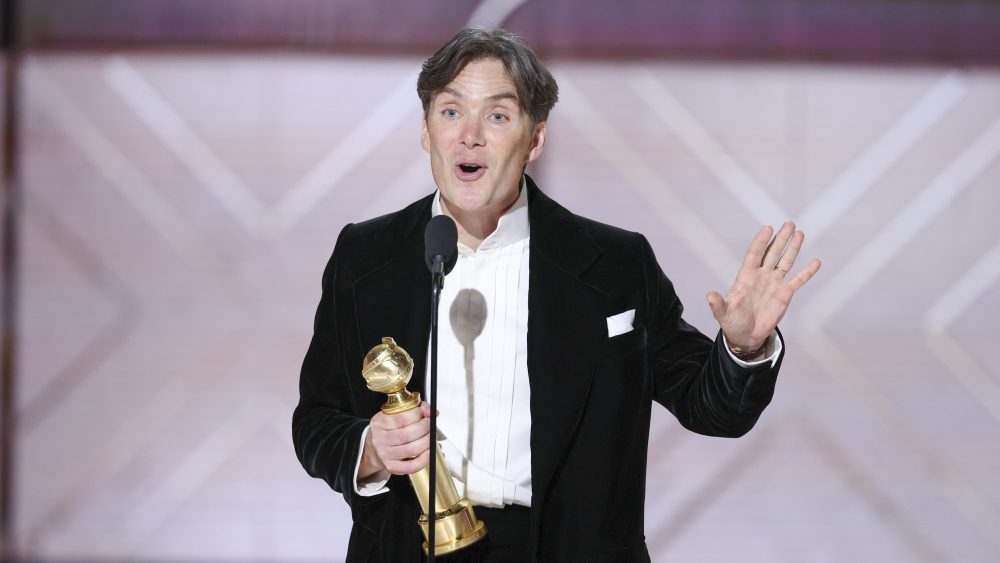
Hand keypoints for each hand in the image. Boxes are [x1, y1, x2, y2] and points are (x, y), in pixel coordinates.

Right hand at [359, 401, 432, 478]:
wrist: (374, 447)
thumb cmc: (389, 429)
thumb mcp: (396, 413)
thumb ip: (415, 408)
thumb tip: (431, 412)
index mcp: (379, 423)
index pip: (401, 418)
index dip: (417, 415)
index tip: (426, 414)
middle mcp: (379, 439)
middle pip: (406, 435)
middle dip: (424, 429)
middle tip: (430, 425)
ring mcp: (385, 454)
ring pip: (410, 450)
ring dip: (426, 442)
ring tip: (430, 437)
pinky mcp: (391, 466)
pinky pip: (410, 466)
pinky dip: (423, 460)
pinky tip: (428, 452)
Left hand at [707, 222, 820, 352]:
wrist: (746, 335)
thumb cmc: (732, 322)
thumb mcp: (723, 314)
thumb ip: (718, 304)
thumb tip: (710, 295)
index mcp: (746, 276)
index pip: (754, 254)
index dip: (761, 241)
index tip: (768, 228)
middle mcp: (761, 275)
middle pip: (772, 253)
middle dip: (780, 239)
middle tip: (789, 224)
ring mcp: (774, 283)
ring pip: (785, 261)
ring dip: (793, 248)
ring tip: (799, 233)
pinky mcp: (785, 294)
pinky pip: (798, 280)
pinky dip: (807, 272)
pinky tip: (816, 261)